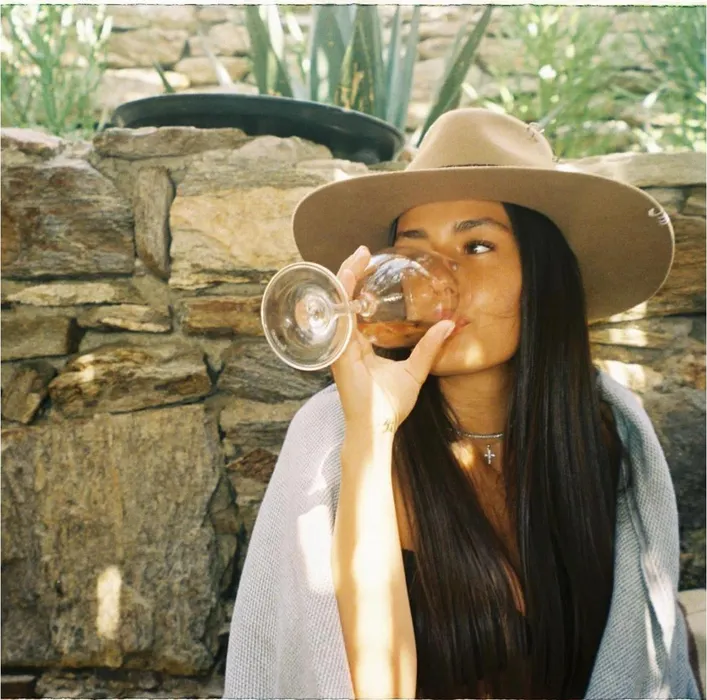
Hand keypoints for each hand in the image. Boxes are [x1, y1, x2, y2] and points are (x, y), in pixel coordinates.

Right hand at [331, 245, 455, 434]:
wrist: (377, 427)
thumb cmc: (390, 405)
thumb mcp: (416, 371)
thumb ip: (429, 347)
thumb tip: (449, 325)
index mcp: (360, 345)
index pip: (356, 307)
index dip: (360, 284)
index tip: (369, 262)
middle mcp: (346, 342)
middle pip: (343, 300)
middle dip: (350, 272)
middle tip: (362, 251)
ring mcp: (340, 347)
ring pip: (338, 304)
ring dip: (344, 278)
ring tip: (356, 257)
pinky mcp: (339, 353)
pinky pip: (339, 319)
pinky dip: (341, 298)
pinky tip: (346, 280)